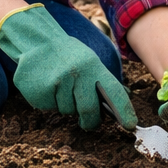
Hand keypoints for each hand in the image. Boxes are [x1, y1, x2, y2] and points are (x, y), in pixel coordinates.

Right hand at [0, 5, 136, 130]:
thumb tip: (123, 99)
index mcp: (93, 66)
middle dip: (91, 121)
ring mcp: (55, 82)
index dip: (123, 110)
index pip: (113, 91)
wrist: (38, 42)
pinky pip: (49, 108)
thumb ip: (103, 81)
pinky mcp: (38, 91)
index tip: (130, 125)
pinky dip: (50, 102)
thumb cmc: (70, 57)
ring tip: (61, 87)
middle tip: (89, 123)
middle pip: (89, 110)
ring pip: (67, 110)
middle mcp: (76, 73)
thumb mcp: (90, 62)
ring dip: (66, 105)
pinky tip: (47, 86)